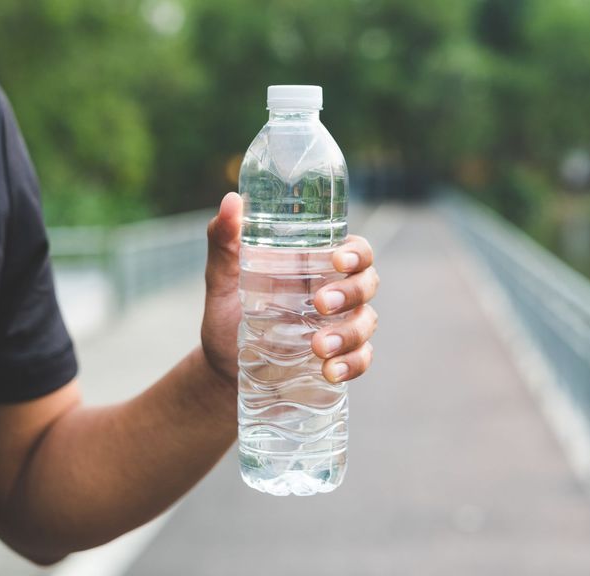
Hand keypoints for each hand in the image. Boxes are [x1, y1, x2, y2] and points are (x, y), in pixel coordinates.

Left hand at [200, 192, 378, 385]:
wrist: (222, 373)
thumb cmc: (227, 320)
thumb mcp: (222, 283)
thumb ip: (224, 244)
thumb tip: (230, 201)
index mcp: (314, 266)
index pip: (353, 250)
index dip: (356, 253)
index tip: (337, 261)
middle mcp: (334, 292)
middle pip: (367, 283)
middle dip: (351, 293)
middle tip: (320, 304)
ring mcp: (340, 327)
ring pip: (367, 322)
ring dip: (349, 334)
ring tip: (319, 348)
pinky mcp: (339, 359)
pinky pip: (361, 359)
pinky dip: (352, 364)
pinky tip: (330, 372)